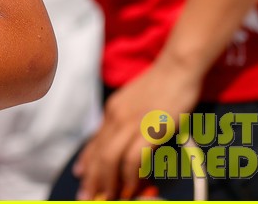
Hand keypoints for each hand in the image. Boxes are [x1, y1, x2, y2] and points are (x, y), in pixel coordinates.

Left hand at [74, 61, 200, 199]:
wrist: (177, 67)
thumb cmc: (163, 85)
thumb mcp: (136, 102)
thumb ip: (128, 121)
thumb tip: (126, 142)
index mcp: (113, 111)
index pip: (94, 141)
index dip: (86, 161)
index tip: (80, 176)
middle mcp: (116, 116)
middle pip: (98, 153)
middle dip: (93, 178)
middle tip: (89, 197)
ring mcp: (132, 122)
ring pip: (110, 158)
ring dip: (109, 182)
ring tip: (109, 198)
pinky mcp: (150, 128)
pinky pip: (133, 158)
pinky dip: (131, 176)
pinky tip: (132, 188)